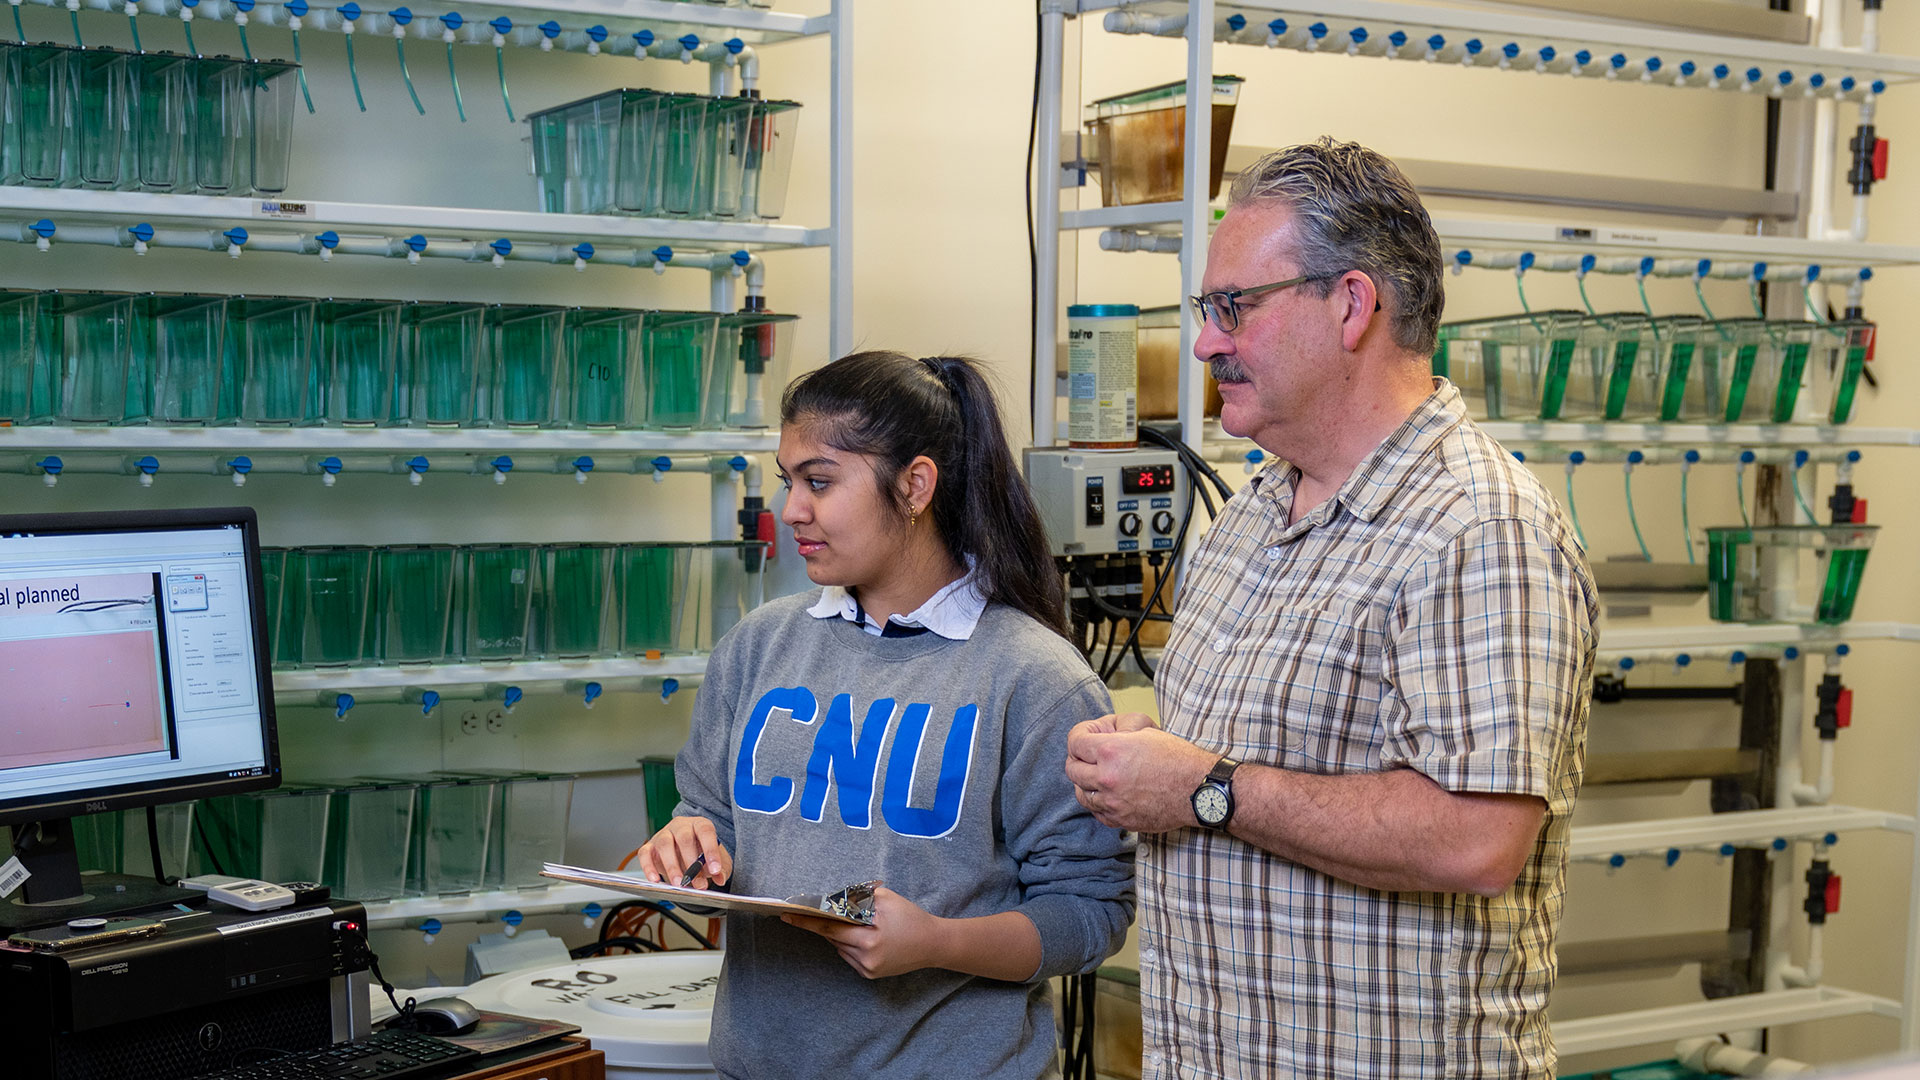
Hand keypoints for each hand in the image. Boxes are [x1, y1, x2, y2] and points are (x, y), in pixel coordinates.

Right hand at [636, 816, 731, 888]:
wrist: (686, 853)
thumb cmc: (701, 854)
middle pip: (684, 838)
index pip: (705, 831)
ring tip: (679, 884)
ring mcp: (663, 834)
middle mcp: (680, 826)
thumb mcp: (716, 862)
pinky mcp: (649, 847)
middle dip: (692, 864)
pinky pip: (645, 854)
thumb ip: (720, 869)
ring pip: (665, 845)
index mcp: (699, 825)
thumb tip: (720, 878)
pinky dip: (648, 867)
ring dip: (672, 866)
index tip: (715, 870)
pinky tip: (655, 880)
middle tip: (698, 884)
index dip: (710, 850)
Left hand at [780, 886, 943, 979]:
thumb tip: (831, 900)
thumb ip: (857, 899)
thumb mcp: (886, 899)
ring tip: (848, 922)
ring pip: (839, 947)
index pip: (830, 927)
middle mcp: (866, 957)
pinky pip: (848, 956)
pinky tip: (859, 935)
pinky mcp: (869, 974)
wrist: (933, 944)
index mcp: (869, 938)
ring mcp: (867, 969)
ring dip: (838, 934)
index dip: (807, 921)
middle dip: (822, 924)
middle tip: (806, 912)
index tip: (787, 915)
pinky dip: (848, 944)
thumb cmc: (910, 917)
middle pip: (833, 938)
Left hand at [1065, 716, 1215, 832]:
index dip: (1079, 735)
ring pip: (1081, 794)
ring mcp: (1113, 802)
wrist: (1200, 789)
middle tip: (1087, 754)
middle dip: (1077, 758)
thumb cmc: (1178, 759)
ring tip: (1095, 774)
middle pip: (1072, 769)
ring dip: (1084, 782)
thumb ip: (1116, 734)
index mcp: (1111, 752)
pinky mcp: (1122, 819)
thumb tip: (1102, 735)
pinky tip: (1107, 793)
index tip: (1085, 736)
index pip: (1075, 742)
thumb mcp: (1145, 732)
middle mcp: (1107, 778)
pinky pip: (1097, 812)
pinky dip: (1098, 802)